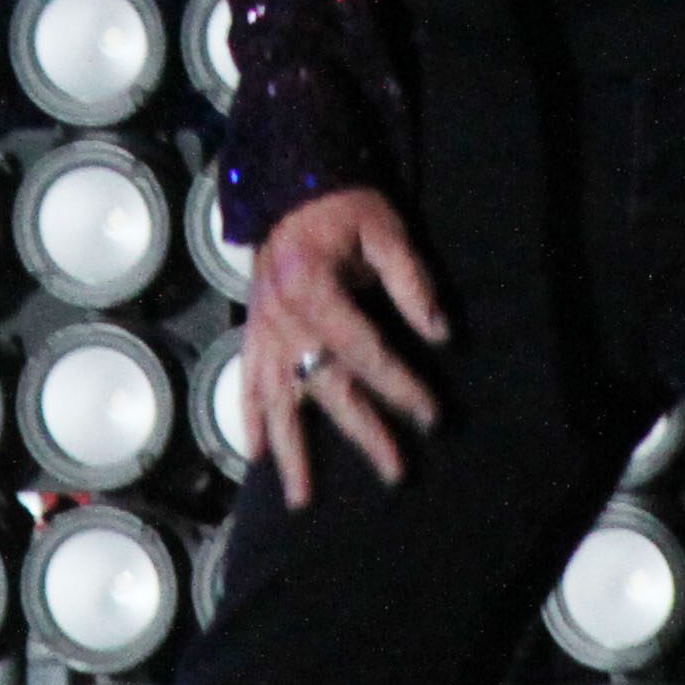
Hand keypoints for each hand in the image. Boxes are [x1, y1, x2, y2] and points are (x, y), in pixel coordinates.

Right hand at [241, 186, 450, 506]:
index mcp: (316, 291)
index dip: (401, 386)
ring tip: (303, 499)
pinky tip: (257, 455)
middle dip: (364, 432)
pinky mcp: (252, 331)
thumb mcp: (385, 231)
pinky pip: (245, 382)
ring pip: (279, 401)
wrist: (289, 185)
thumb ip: (410, 282)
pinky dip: (248, 418)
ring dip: (293, 451)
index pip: (367, 353)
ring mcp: (263, 329)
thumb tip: (439, 335)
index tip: (431, 415)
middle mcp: (284, 319)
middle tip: (395, 471)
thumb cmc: (344, 207)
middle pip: (328, 388)